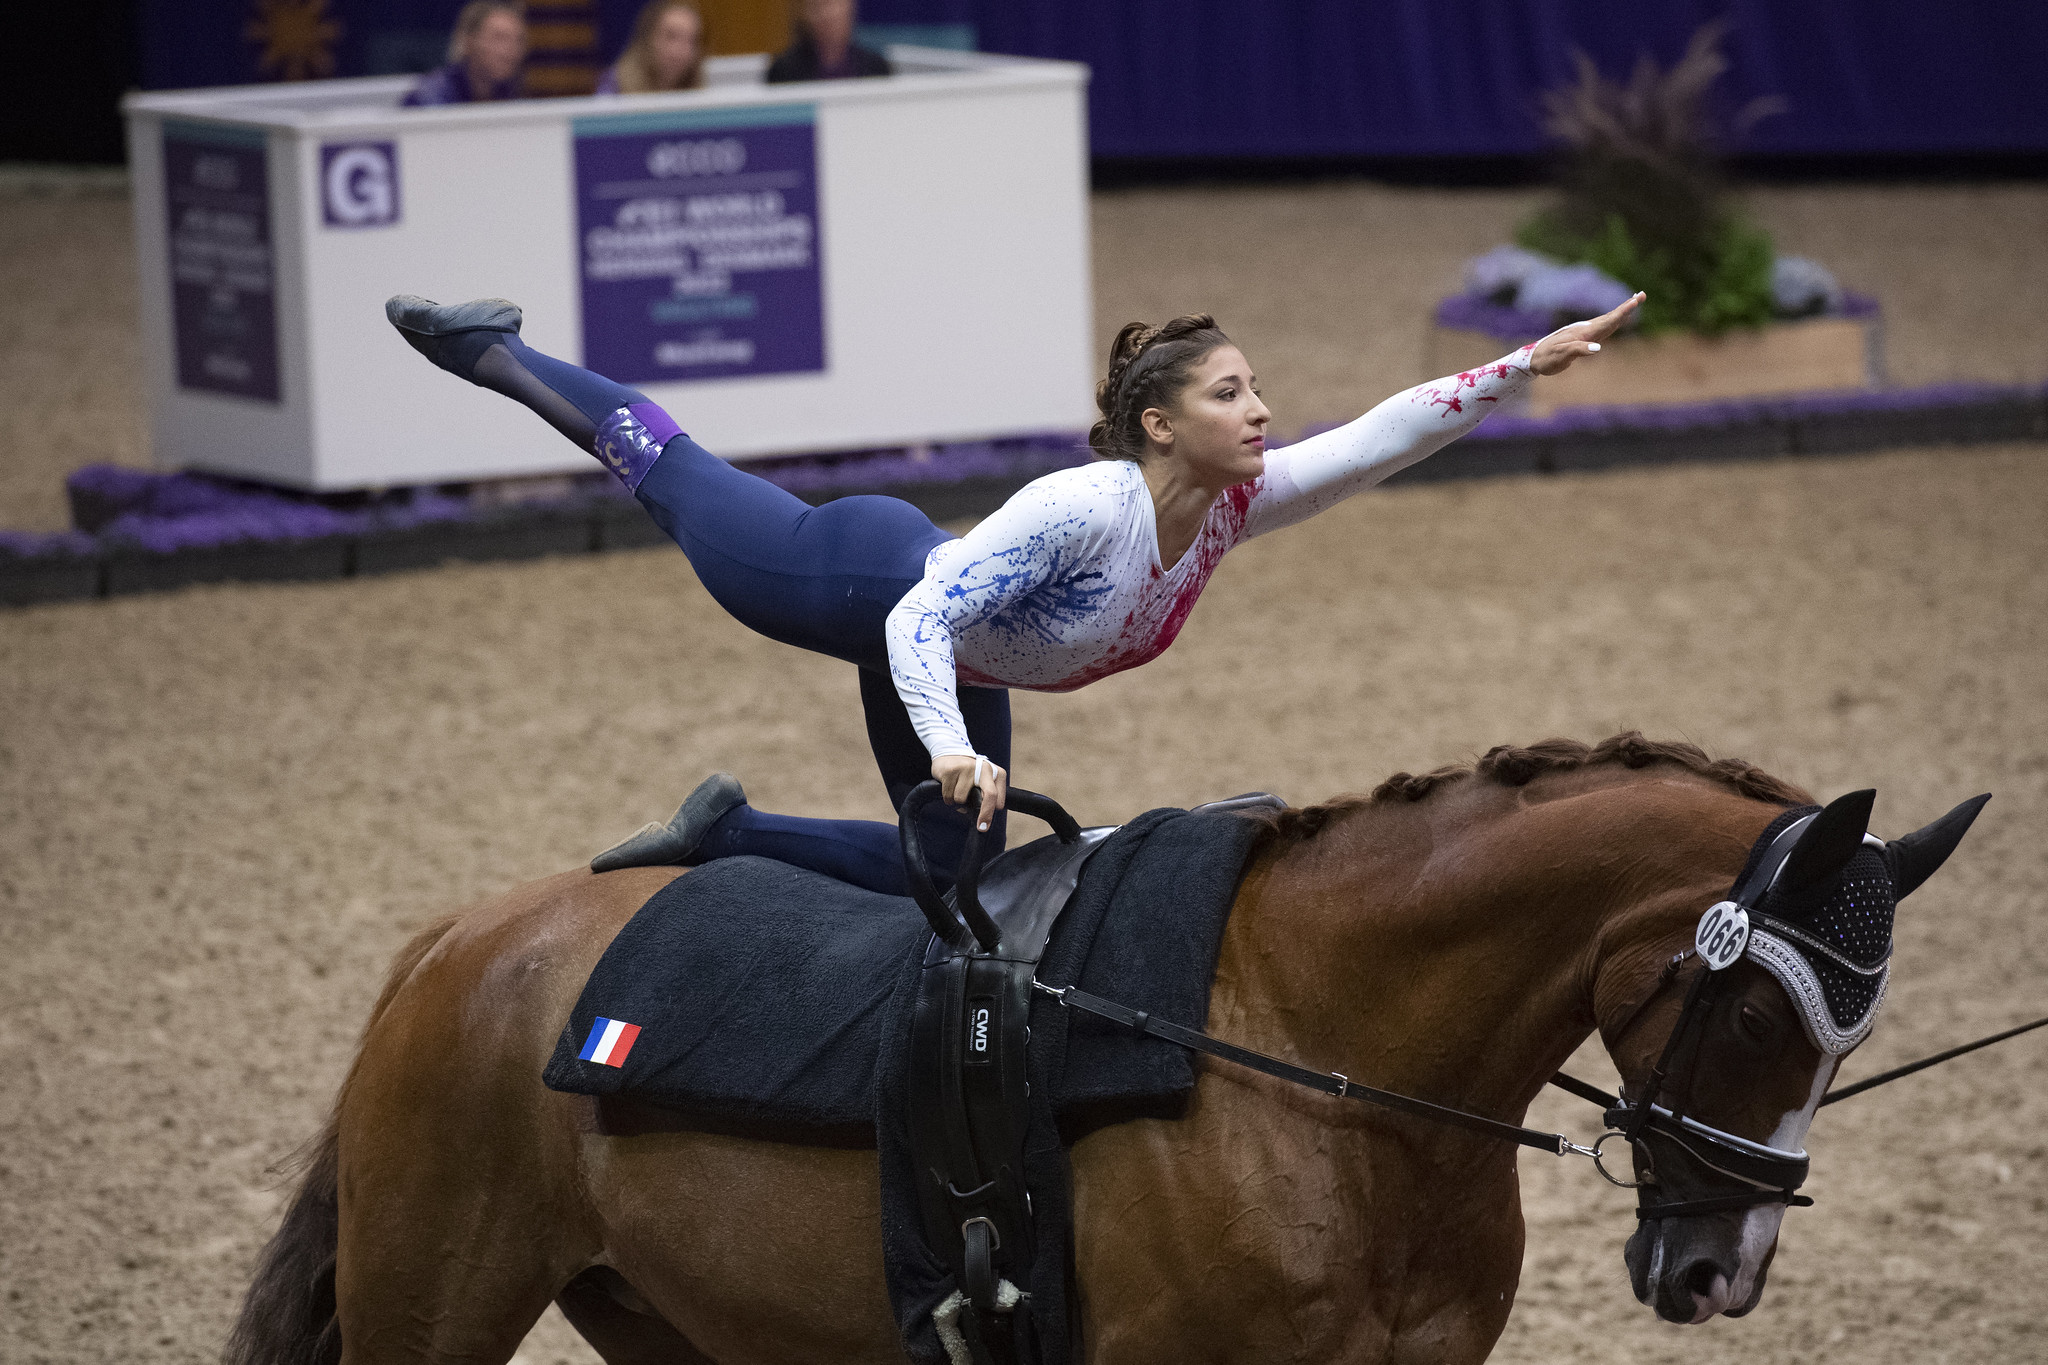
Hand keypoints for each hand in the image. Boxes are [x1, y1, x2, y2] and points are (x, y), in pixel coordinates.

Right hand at [931, 753, 1006, 832]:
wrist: (950, 752)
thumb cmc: (969, 773)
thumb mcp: (983, 781)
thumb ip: (984, 797)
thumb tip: (977, 816)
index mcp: (995, 772)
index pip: (997, 796)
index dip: (991, 812)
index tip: (985, 825)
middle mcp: (984, 768)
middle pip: (990, 795)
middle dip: (986, 815)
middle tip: (981, 828)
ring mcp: (967, 768)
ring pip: (961, 799)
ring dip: (956, 801)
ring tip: (956, 790)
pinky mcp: (951, 770)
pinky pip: (948, 795)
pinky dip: (947, 797)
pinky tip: (948, 786)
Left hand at [1529, 292, 1644, 375]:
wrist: (1534, 359)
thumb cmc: (1547, 358)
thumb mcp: (1562, 356)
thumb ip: (1578, 350)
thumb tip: (1598, 348)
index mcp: (1584, 333)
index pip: (1607, 321)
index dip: (1623, 312)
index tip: (1635, 301)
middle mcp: (1586, 329)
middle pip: (1611, 316)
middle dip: (1627, 307)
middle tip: (1642, 295)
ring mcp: (1585, 332)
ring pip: (1607, 320)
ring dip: (1622, 312)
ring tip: (1634, 302)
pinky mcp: (1583, 338)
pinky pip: (1602, 327)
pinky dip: (1613, 321)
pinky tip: (1616, 320)